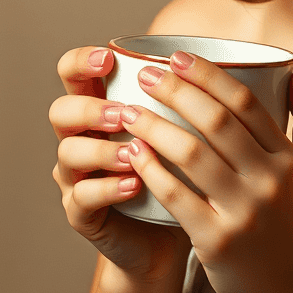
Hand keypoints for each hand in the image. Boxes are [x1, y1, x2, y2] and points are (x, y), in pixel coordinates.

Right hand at [49, 46, 191, 283]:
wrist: (167, 235)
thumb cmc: (181, 173)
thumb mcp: (186, 129)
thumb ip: (190, 96)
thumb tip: (231, 57)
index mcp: (102, 104)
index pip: (72, 72)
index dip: (82, 60)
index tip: (110, 57)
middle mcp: (83, 136)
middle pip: (61, 111)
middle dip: (90, 108)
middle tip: (125, 112)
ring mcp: (77, 176)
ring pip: (70, 153)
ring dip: (102, 150)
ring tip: (135, 150)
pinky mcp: (82, 213)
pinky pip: (83, 198)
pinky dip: (109, 188)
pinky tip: (135, 184)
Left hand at [118, 52, 292, 292]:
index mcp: (288, 159)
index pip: (245, 103)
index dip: (208, 75)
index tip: (177, 57)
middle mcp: (268, 181)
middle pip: (214, 121)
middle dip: (174, 90)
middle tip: (145, 74)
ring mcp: (243, 212)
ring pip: (190, 154)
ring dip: (154, 125)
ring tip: (128, 110)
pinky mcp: (216, 241)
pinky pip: (176, 196)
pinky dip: (151, 169)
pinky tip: (133, 152)